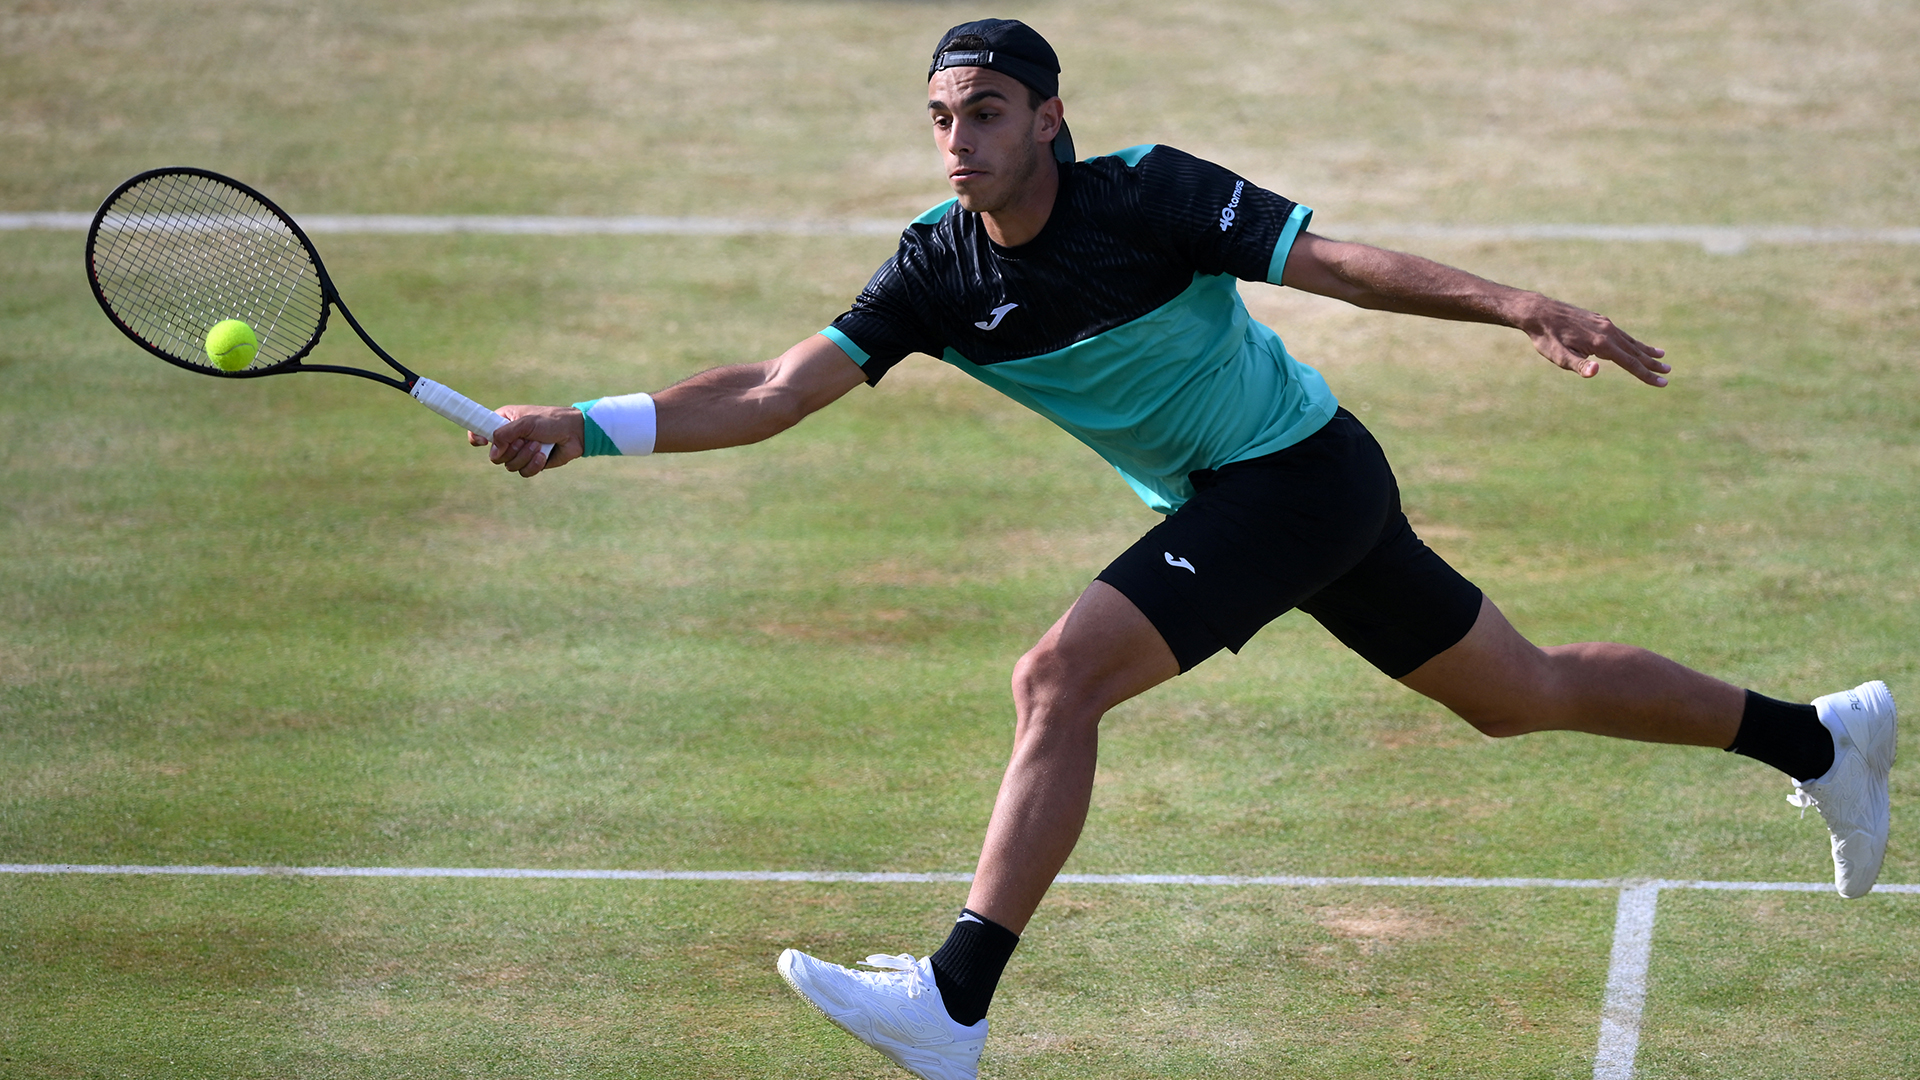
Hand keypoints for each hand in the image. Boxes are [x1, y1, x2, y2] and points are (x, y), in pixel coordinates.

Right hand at [468, 405, 584, 476]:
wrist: (575, 432)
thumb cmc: (550, 421)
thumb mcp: (525, 422)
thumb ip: (505, 434)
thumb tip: (492, 452)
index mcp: (503, 421)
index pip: (480, 430)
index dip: (477, 437)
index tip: (483, 441)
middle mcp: (509, 437)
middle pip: (495, 455)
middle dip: (511, 450)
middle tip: (525, 440)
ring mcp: (520, 452)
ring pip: (509, 465)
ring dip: (524, 456)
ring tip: (538, 445)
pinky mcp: (531, 463)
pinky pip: (523, 472)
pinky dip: (533, 465)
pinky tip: (543, 456)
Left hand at [1517, 295, 1670, 386]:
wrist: (1539, 312)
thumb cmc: (1547, 338)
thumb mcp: (1558, 356)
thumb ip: (1578, 365)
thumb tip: (1595, 371)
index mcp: (1601, 343)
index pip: (1630, 363)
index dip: (1647, 375)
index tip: (1663, 384)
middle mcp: (1607, 331)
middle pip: (1635, 351)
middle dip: (1652, 364)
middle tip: (1669, 372)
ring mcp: (1605, 324)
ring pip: (1630, 340)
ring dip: (1646, 350)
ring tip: (1661, 356)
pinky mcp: (1599, 319)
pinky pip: (1621, 333)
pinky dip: (1632, 340)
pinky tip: (1634, 344)